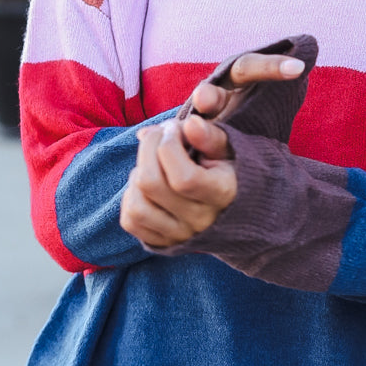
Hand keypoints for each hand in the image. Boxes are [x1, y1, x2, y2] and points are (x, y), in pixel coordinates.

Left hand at [119, 50, 304, 247]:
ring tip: (154, 164)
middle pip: (150, 184)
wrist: (235, 205)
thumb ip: (210, 135)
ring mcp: (180, 235)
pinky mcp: (163, 242)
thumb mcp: (227, 148)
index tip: (174, 129)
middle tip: (158, 137)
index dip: (167, 144)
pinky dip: (131, 197)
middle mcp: (201, 221)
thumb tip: (190, 124)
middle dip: (147, 148)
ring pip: (136, 205)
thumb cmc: (228, 168)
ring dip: (137, 175)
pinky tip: (147, 186)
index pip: (182, 177)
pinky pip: (130, 221)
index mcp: (223, 196)